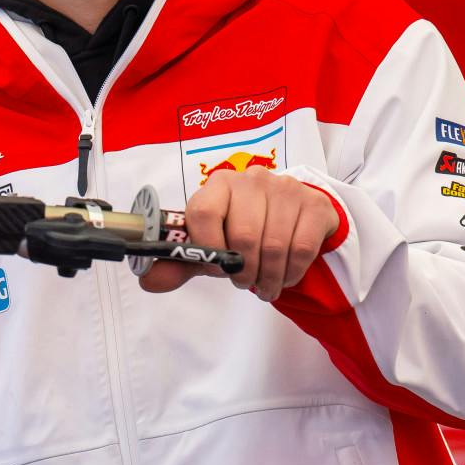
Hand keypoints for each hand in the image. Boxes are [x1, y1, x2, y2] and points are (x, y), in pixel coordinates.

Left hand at [138, 169, 342, 301]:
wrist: (291, 215)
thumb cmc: (242, 229)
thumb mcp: (210, 245)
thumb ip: (180, 262)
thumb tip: (149, 281)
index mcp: (219, 185)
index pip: (204, 212)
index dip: (207, 247)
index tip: (213, 267)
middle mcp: (253, 179)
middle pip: (245, 236)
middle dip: (242, 271)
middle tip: (243, 282)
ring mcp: (286, 188)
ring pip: (274, 247)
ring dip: (267, 278)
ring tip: (263, 285)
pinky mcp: (314, 204)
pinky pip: (301, 250)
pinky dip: (290, 274)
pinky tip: (284, 278)